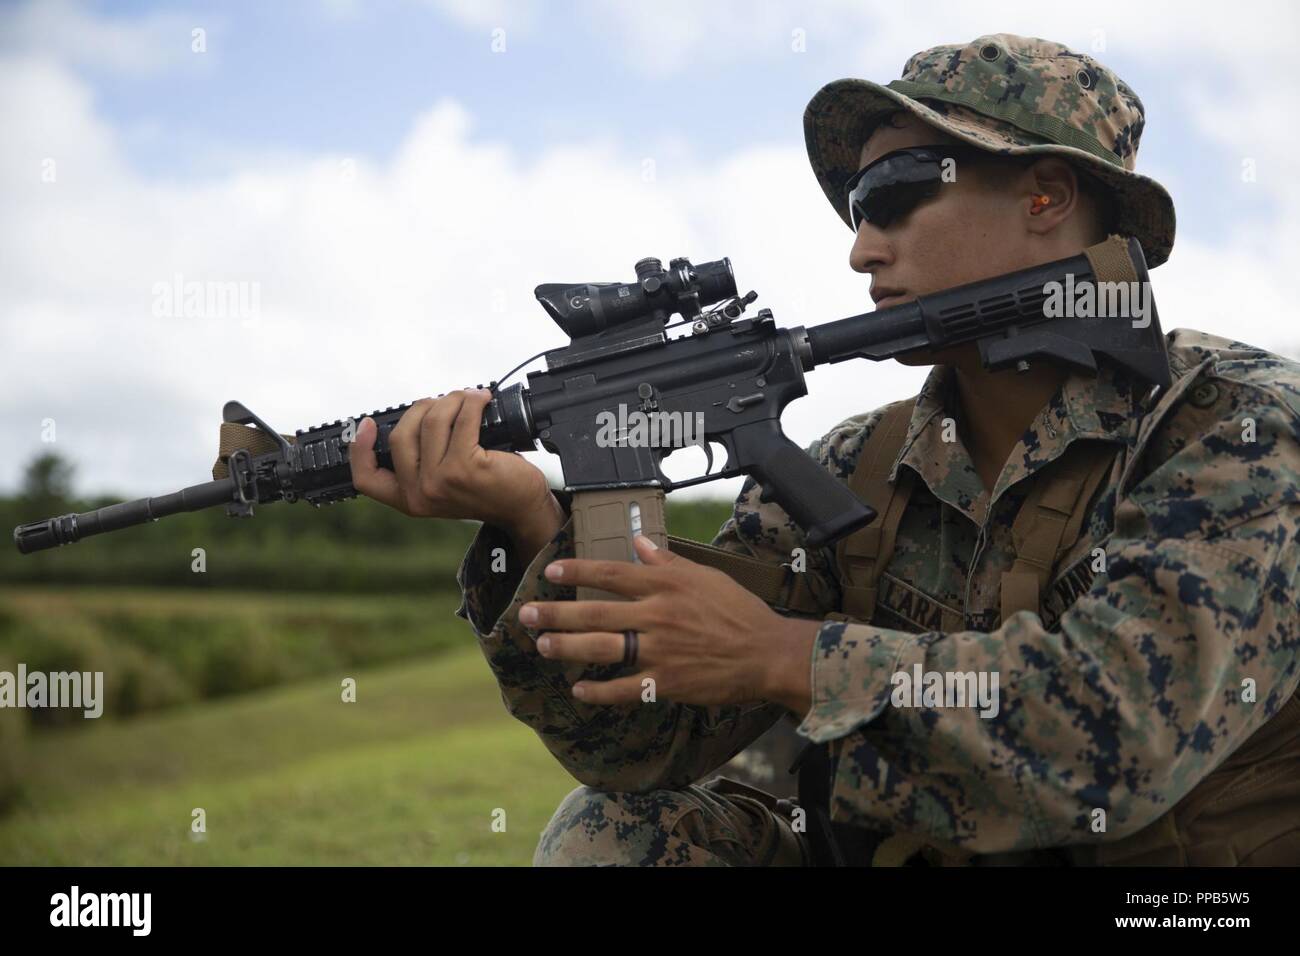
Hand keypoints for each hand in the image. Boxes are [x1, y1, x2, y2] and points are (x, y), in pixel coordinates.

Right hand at [349, 389, 563, 555]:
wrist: (521, 507)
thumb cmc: (485, 489)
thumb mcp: (443, 484)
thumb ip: (422, 461)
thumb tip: (417, 414)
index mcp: (408, 499)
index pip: (366, 478)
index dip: (359, 448)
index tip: (365, 424)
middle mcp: (419, 494)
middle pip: (401, 434)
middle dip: (423, 408)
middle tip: (446, 403)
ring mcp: (440, 481)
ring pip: (432, 420)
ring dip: (451, 400)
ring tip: (468, 399)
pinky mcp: (465, 468)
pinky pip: (463, 419)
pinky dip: (472, 402)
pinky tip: (481, 401)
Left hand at [518, 535, 818, 713]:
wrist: (768, 654)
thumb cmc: (739, 612)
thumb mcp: (706, 577)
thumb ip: (668, 562)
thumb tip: (639, 541)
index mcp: (666, 586)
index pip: (611, 573)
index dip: (577, 572)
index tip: (551, 572)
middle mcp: (657, 615)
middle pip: (595, 612)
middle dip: (555, 614)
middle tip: (526, 615)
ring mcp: (660, 651)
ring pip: (601, 648)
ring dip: (566, 647)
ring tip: (542, 646)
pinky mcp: (667, 683)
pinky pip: (623, 688)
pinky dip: (598, 691)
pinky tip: (578, 690)